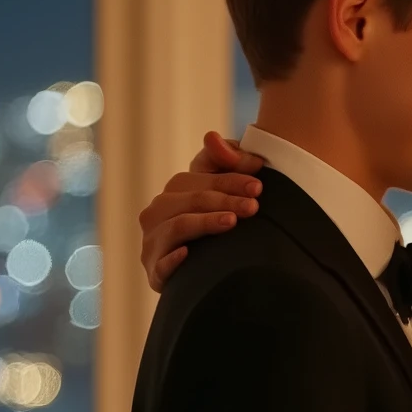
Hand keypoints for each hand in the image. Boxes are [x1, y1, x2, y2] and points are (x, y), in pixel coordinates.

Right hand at [140, 132, 263, 291]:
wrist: (210, 276)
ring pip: (178, 227)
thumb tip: (212, 136)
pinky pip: (161, 265)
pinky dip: (173, 260)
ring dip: (204, 223)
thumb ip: (225, 158)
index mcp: (175, 191)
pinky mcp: (154, 272)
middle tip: (254, 206)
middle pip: (191, 201)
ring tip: (231, 221)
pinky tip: (189, 254)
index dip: (230, 180)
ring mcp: (154, 243)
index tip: (258, 186)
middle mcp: (158, 213)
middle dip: (224, 201)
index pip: (200, 180)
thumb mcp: (224, 187)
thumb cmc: (222, 222)